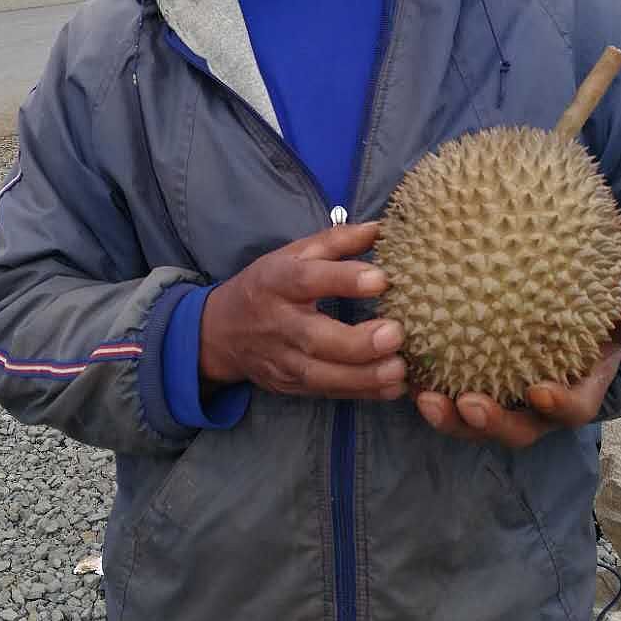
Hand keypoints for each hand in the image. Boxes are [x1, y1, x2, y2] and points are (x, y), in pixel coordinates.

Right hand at [199, 222, 406, 400]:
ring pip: (322, 374)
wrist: (221, 332)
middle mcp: (279, 323)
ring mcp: (282, 360)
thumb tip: (380, 228)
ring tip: (399, 369)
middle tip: (396, 334)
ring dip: (364, 376)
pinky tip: (392, 387)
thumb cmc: (266, 285)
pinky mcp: (290, 386)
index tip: (381, 280)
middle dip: (358, 342)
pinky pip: (328, 392)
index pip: (308, 280)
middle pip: (315, 338)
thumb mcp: (292, 254)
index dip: (344, 280)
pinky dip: (362, 392)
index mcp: (279, 281)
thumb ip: (336, 241)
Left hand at [415, 301, 620, 448]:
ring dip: (449, 418)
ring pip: (473, 424)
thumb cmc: (595, 325)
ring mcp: (501, 405)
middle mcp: (535, 411)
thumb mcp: (619, 320)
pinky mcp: (468, 393)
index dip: (556, 406)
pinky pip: (448, 403)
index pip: (570, 411)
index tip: (539, 391)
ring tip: (423, 398)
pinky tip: (405, 379)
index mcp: (574, 395)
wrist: (570, 330)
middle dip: (488, 423)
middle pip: (513, 430)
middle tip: (465, 403)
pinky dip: (428, 395)